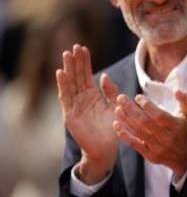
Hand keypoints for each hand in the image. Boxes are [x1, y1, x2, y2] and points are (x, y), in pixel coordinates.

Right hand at [56, 44, 119, 183]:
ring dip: (68, 69)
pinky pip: (66, 97)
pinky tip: (61, 73)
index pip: (87, 75)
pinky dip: (63, 85)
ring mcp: (75, 106)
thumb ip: (111, 91)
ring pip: (70, 84)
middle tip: (74, 46)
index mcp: (93, 96)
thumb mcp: (115, 106)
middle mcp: (82, 99)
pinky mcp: (70, 114)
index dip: (84, 62)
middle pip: (77, 76)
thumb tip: (104, 75)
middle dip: (75, 62)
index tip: (83, 48)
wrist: (106, 150)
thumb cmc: (112, 129)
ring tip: (66, 55)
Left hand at [112, 90, 186, 177]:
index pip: (159, 116)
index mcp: (177, 127)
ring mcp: (158, 148)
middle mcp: (167, 138)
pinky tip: (116, 124)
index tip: (138, 97)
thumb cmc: (182, 130)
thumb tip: (177, 90)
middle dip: (131, 109)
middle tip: (121, 98)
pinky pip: (134, 144)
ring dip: (126, 119)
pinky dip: (124, 134)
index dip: (148, 106)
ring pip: (139, 132)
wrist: (182, 156)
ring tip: (117, 108)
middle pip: (146, 122)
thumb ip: (185, 101)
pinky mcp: (150, 155)